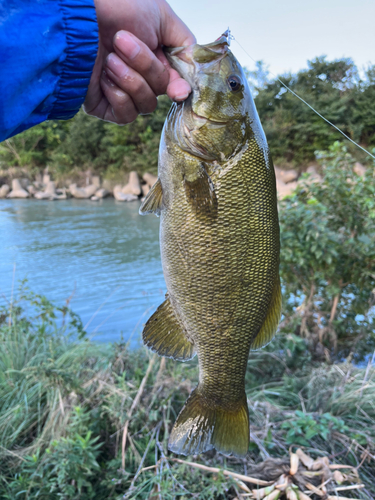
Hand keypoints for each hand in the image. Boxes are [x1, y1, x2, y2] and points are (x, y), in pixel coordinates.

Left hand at [83, 0, 195, 123]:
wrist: (75, 16)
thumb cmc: (116, 7)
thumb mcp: (162, 17)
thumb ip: (185, 46)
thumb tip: (190, 85)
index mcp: (157, 58)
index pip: (178, 83)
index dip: (179, 87)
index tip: (178, 90)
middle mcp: (142, 76)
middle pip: (162, 91)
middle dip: (145, 66)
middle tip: (121, 40)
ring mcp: (123, 93)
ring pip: (147, 105)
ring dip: (130, 79)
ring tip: (110, 57)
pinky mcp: (106, 107)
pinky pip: (126, 115)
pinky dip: (119, 96)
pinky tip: (105, 78)